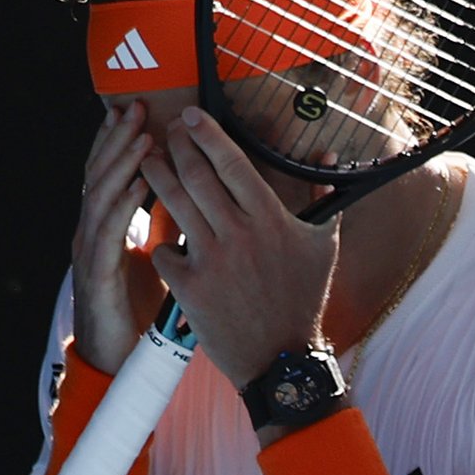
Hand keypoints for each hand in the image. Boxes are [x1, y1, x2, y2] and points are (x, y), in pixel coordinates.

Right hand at [71, 100, 167, 373]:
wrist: (119, 360)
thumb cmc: (138, 307)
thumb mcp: (159, 256)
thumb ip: (168, 224)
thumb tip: (196, 193)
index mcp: (105, 225)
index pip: (109, 172)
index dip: (119, 140)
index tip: (136, 108)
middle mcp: (92, 232)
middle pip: (100, 174)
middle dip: (118, 138)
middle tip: (136, 106)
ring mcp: (90, 252)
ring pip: (101, 196)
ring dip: (121, 163)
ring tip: (141, 135)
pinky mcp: (98, 275)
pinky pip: (109, 232)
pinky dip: (123, 205)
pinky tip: (138, 185)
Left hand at [142, 106, 340, 387]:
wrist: (281, 359)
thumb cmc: (304, 300)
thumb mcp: (323, 246)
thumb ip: (321, 198)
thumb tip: (328, 159)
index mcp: (270, 219)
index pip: (232, 162)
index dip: (208, 134)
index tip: (191, 115)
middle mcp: (239, 233)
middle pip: (196, 175)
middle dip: (176, 146)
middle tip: (166, 131)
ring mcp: (211, 260)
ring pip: (174, 204)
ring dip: (156, 177)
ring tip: (147, 160)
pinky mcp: (189, 288)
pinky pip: (164, 252)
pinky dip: (161, 242)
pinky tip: (161, 236)